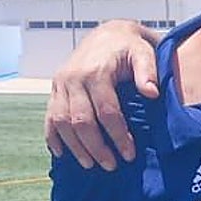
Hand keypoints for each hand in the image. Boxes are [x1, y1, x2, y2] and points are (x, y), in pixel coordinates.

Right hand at [44, 20, 160, 169]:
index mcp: (96, 72)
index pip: (106, 111)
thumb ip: (148, 71)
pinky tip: (62, 154)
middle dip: (95, 147)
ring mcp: (60, 84)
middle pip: (80, 121)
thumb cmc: (130, 47)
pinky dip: (53, 137)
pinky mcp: (54, 89)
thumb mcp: (143, 52)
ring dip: (74, 147)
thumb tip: (152, 93)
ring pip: (61, 122)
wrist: (108, 34)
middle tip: (110, 166)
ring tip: (90, 165)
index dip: (118, 135)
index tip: (129, 154)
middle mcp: (73, 78)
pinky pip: (49, 117)